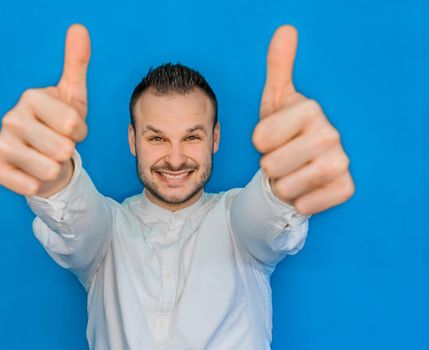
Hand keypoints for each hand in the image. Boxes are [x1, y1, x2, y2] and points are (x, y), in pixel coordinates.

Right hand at [0, 24, 90, 196]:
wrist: (46, 157)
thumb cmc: (62, 125)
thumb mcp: (74, 95)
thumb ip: (76, 63)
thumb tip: (79, 28)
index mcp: (31, 97)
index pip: (74, 124)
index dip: (80, 132)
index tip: (71, 129)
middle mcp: (10, 117)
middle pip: (63, 148)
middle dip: (68, 152)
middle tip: (58, 145)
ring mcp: (0, 144)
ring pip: (49, 169)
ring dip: (55, 169)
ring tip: (47, 157)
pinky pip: (30, 186)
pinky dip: (39, 184)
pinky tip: (33, 173)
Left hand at [252, 25, 354, 214]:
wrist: (299, 165)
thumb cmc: (283, 132)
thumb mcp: (275, 100)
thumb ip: (279, 66)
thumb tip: (286, 29)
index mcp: (310, 109)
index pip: (260, 139)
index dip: (258, 144)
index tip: (271, 139)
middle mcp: (331, 133)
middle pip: (271, 165)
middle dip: (269, 167)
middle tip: (282, 159)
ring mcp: (342, 162)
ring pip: (286, 187)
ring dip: (282, 186)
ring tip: (291, 173)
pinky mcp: (346, 188)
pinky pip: (306, 205)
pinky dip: (297, 202)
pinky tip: (305, 189)